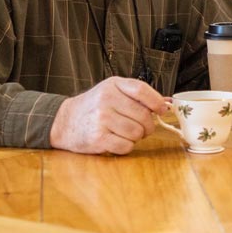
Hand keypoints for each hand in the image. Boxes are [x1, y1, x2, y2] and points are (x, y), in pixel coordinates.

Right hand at [48, 76, 171, 154]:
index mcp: (113, 85)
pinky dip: (125, 147)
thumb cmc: (93, 107)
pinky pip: (126, 146)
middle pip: (144, 116)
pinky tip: (116, 140)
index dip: (156, 102)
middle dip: (147, 126)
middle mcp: (106, 100)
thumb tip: (167, 103)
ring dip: (136, 137)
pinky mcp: (98, 138)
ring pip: (137, 133)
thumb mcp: (112, 91)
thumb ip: (137, 95)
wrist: (64, 122)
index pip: (142, 90)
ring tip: (124, 133)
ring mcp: (102, 119)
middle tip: (140, 127)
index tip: (162, 110)